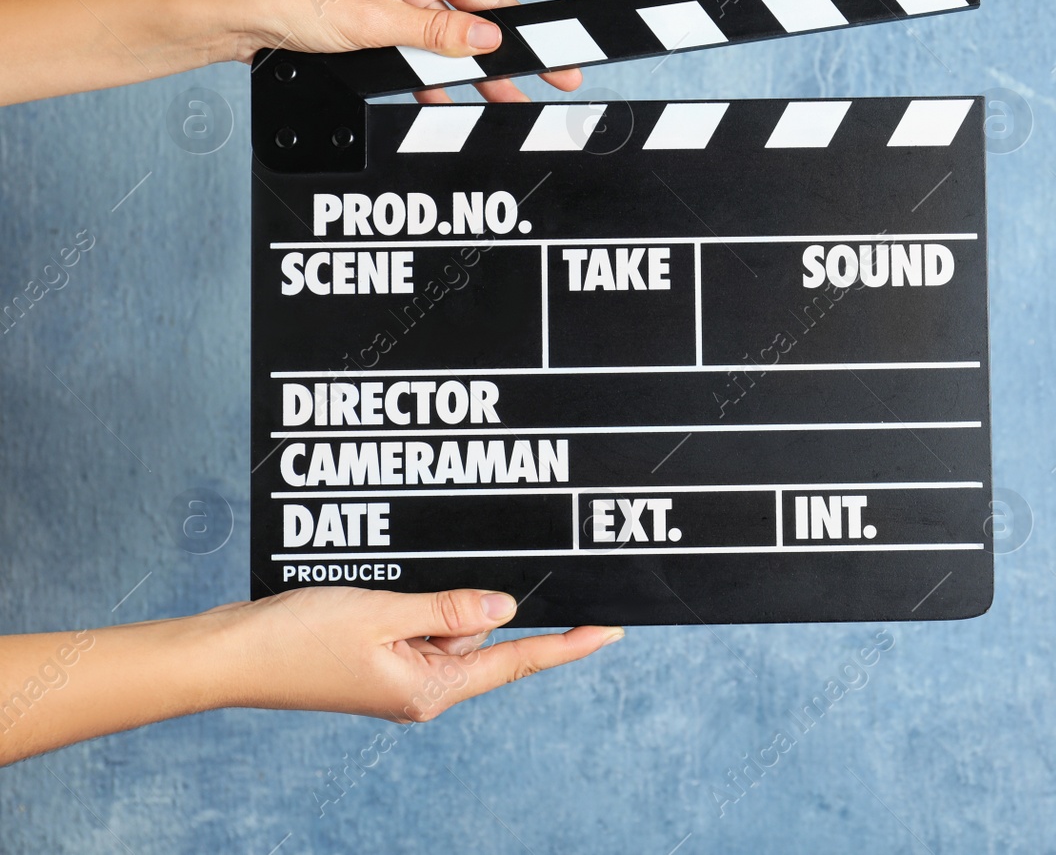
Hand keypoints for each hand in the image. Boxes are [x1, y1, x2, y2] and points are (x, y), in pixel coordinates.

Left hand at [206, 0, 607, 101]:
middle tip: (564, 68)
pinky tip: (457, 101)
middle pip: (488, 6)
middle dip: (524, 41)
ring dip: (485, 68)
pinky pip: (431, 52)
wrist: (235, 12)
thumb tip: (491, 43)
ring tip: (520, 96)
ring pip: (462, 36)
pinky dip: (442, 76)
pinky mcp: (388, 22)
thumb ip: (439, 35)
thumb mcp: (375, 21)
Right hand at [209, 587, 622, 721]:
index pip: (518, 662)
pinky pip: (419, 625)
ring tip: (387, 588)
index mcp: (431, 689)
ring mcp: (401, 676)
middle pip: (482, 638)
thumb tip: (506, 609)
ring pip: (449, 627)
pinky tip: (387, 588)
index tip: (612, 628)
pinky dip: (416, 602)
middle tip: (446, 578)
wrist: (229, 655)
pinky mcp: (379, 659)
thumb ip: (449, 608)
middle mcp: (423, 689)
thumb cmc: (296, 637)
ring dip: (438, 598)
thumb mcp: (383, 612)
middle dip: (476, 603)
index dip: (568, 644)